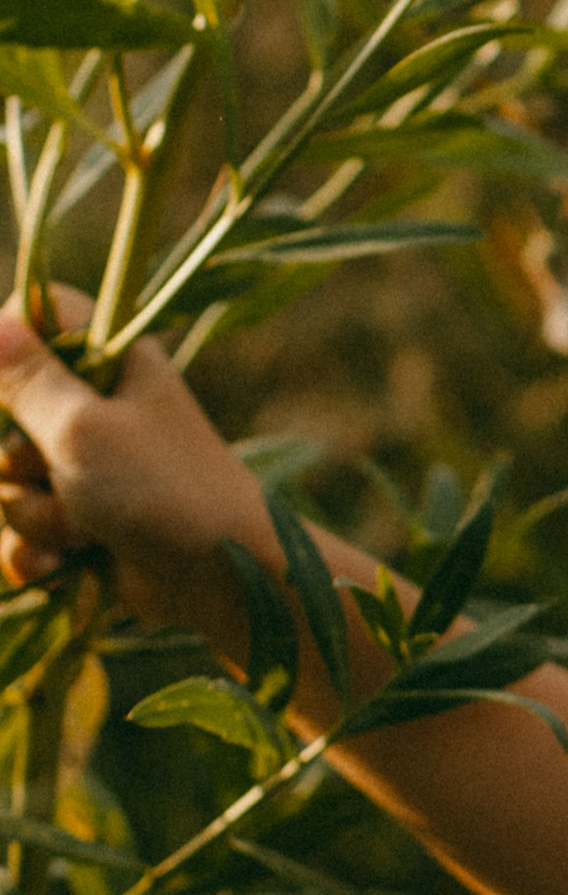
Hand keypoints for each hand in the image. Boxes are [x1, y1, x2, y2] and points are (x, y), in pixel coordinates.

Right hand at [0, 299, 271, 639]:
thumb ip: (29, 380)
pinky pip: (19, 532)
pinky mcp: (78, 523)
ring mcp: (85, 468)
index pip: (41, 315)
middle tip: (59, 470)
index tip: (4, 386)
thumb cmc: (161, 488)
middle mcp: (97, 407)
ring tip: (88, 526)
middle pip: (5, 410)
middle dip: (20, 458)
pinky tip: (61, 563)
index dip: (8, 341)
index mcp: (113, 362)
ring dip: (37, 513)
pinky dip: (36, 551)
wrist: (218, 579)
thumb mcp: (85, 426)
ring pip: (7, 481)